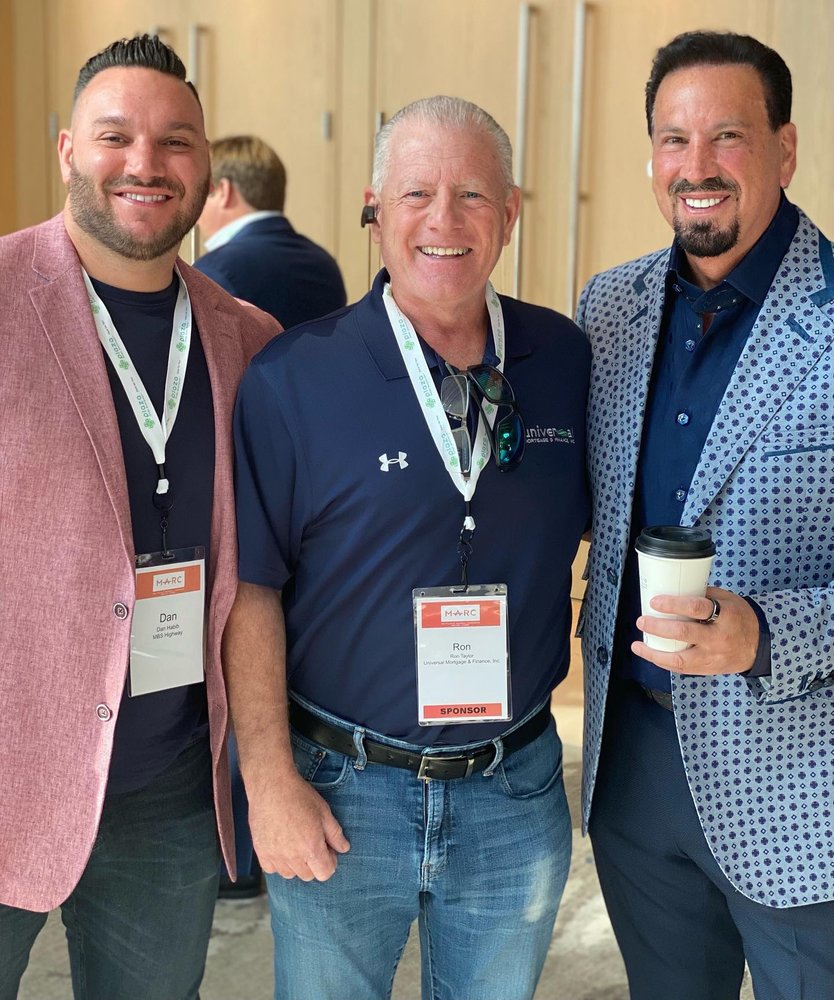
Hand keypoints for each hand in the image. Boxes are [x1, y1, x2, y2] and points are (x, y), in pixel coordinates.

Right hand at [248, 771, 349, 881]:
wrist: (271, 785)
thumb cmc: (299, 796)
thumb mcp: (324, 812)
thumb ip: (335, 834)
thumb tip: (344, 849)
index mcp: (311, 848)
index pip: (325, 873)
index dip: (330, 862)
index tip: (327, 849)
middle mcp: (292, 857)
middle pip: (308, 876)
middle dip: (314, 863)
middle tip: (312, 843)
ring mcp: (275, 856)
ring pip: (290, 874)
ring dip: (296, 864)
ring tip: (296, 843)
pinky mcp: (260, 852)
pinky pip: (272, 869)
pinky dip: (278, 862)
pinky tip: (281, 845)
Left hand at [632, 586, 759, 675]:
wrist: (760, 646)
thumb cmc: (739, 617)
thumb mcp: (727, 600)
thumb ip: (703, 596)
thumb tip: (673, 588)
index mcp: (725, 615)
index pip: (697, 608)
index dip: (674, 604)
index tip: (655, 602)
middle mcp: (719, 638)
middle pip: (684, 634)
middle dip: (658, 628)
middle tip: (642, 621)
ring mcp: (713, 657)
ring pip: (680, 659)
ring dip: (654, 653)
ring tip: (638, 646)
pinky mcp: (708, 669)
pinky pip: (683, 669)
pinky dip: (664, 663)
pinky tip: (651, 655)